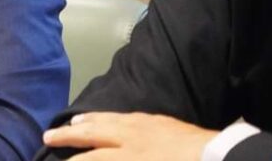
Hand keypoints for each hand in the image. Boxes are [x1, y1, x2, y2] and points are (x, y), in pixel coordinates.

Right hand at [42, 112, 217, 159]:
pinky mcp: (163, 120)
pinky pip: (130, 115)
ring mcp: (148, 125)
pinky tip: (111, 116)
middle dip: (67, 136)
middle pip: (92, 133)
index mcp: (130, 157)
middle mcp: (132, 137)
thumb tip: (98, 160)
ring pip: (110, 118)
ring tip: (73, 122)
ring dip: (87, 120)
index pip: (89, 160)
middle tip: (46, 136)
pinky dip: (113, 115)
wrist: (225, 159)